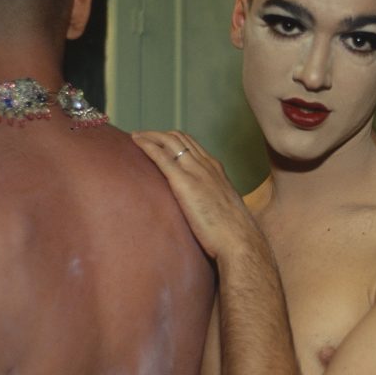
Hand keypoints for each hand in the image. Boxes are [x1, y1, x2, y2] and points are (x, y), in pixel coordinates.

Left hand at [132, 130, 264, 260]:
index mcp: (217, 171)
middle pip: (180, 139)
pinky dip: (147, 145)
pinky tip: (136, 142)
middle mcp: (207, 165)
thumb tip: (202, 209)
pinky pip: (162, 157)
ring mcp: (196, 172)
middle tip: (143, 136)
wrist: (239, 240)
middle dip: (159, 134)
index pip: (193, 146)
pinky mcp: (184, 183)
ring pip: (170, 141)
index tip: (160, 142)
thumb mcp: (224, 209)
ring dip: (151, 135)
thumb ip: (212, 201)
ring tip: (136, 136)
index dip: (174, 141)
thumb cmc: (233, 233)